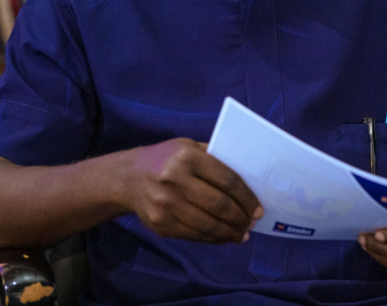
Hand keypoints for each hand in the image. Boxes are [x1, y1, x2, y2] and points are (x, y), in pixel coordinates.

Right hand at [124, 138, 262, 243]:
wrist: (128, 177)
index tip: (258, 208)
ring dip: (229, 232)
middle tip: (251, 223)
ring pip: (207, 225)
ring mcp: (166, 204)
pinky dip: (212, 239)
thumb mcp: (188, 147)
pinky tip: (222, 237)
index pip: (227, 179)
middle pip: (219, 205)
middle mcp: (175, 180)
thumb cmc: (166, 159)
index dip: (246, 197)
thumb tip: (249, 177)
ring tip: (241, 234)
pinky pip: (193, 235)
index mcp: (188, 157)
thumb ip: (215, 158)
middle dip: (240, 218)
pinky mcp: (161, 224)